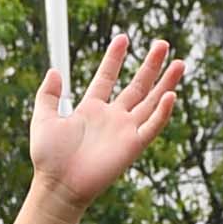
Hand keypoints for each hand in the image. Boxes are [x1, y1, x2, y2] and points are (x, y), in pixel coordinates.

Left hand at [26, 33, 186, 208]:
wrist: (58, 185)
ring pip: (151, 102)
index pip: (107, 77)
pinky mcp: (132, 146)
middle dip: (150, 65)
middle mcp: (112, 117)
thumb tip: (54, 70)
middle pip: (137, 86)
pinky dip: (162, 112)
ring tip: (180, 62)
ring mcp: (124, 131)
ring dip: (165, 83)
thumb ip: (48, 95)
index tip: (123, 38)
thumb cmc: (48, 157)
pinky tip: (170, 95)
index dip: (114, 58)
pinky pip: (152, 127)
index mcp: (91, 109)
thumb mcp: (43, 119)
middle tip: (162, 43)